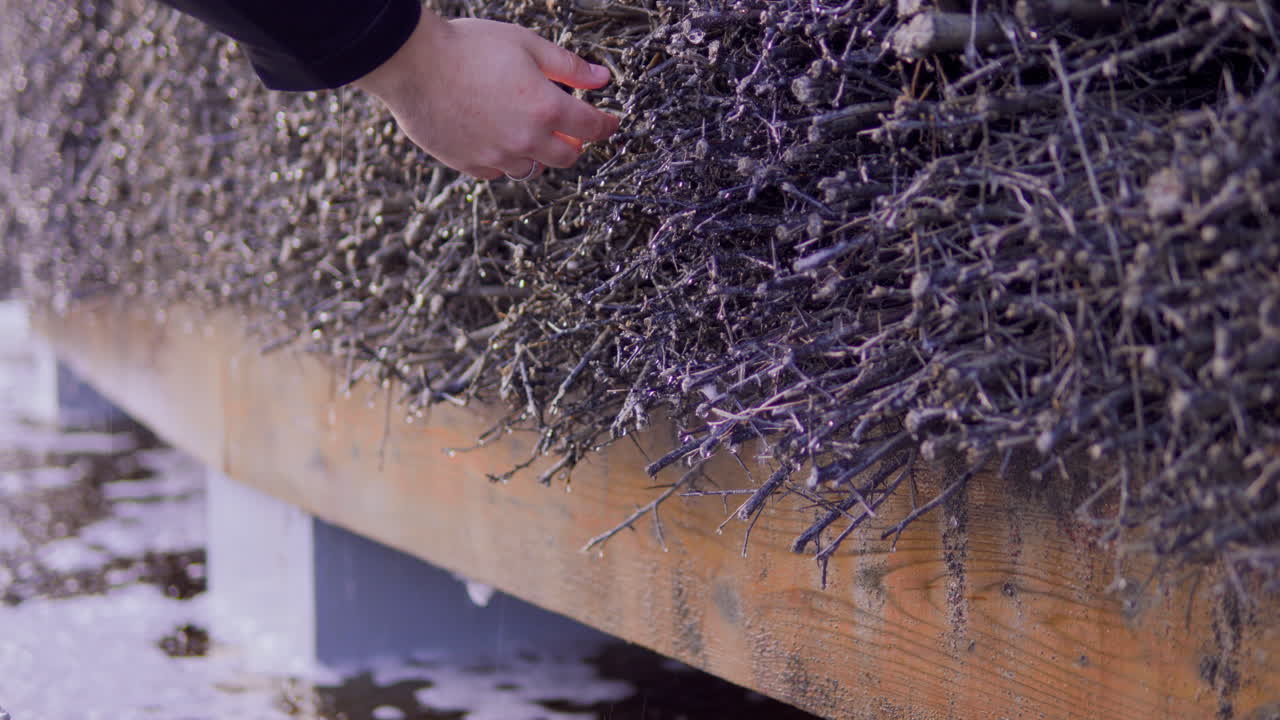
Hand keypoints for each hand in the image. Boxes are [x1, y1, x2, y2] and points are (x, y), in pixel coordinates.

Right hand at [354, 10, 619, 179]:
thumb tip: (601, 78)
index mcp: (545, 109)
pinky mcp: (470, 165)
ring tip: (528, 130)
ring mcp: (497, 157)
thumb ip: (568, 66)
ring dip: (539, 153)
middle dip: (574, 143)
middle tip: (569, 127)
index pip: (591, 128)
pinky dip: (506, 159)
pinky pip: (499, 172)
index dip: (606, 124)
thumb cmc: (468, 47)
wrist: (413, 64)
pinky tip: (498, 137)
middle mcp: (525, 141)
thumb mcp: (527, 44)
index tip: (610, 122)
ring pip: (533, 168)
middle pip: (567, 157)